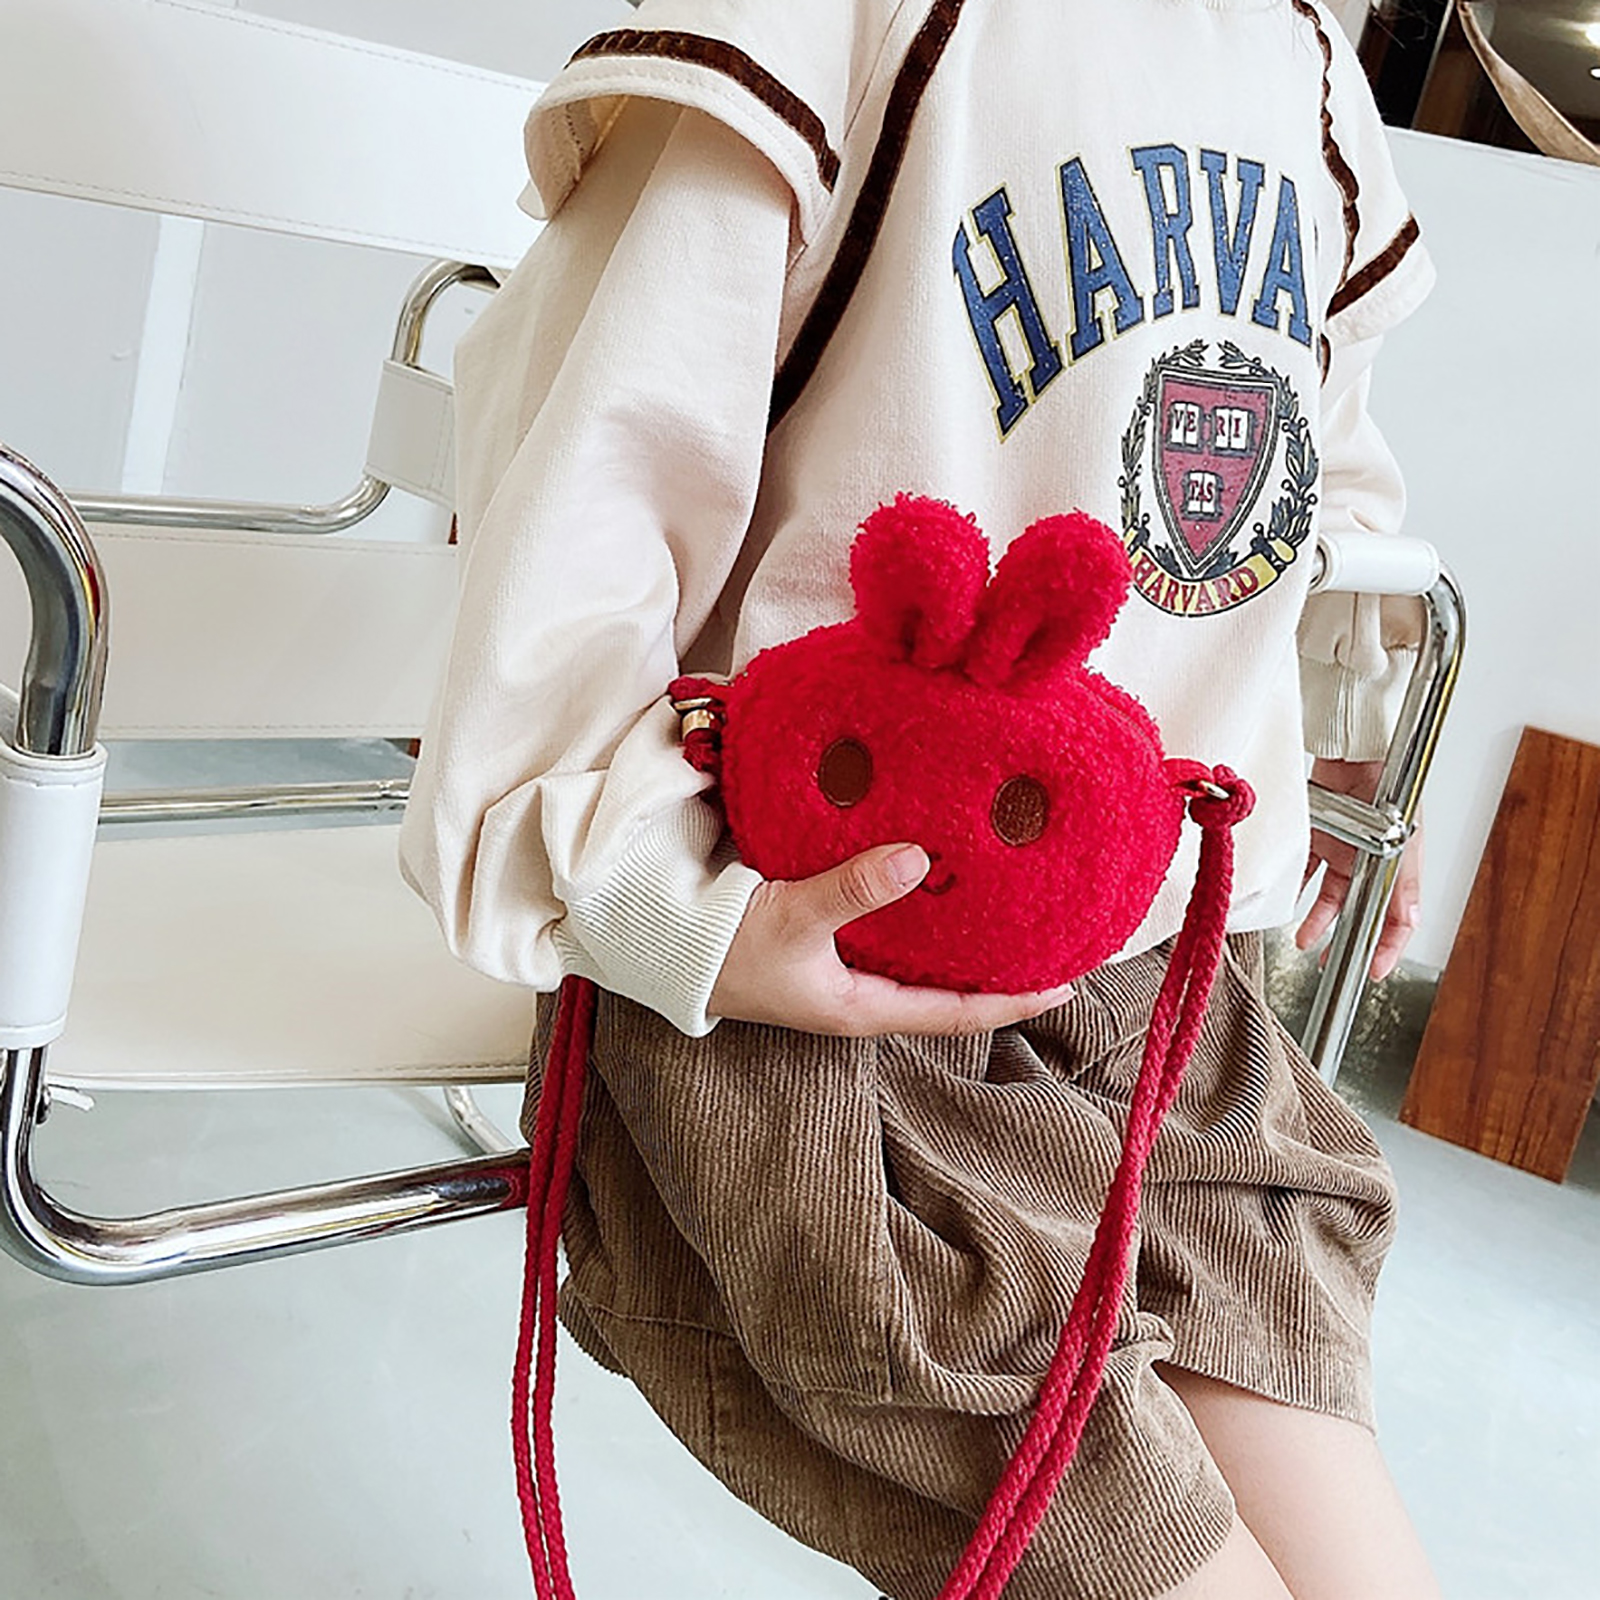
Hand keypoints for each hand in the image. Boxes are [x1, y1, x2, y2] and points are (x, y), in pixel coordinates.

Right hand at [709, 842, 1074, 1036]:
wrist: (659, 942)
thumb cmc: (722, 948)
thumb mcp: (791, 919)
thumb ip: (853, 890)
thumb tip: (920, 860)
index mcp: (862, 1007)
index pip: (955, 1012)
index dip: (1012, 1000)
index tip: (1066, 984)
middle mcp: (860, 991)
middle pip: (947, 985)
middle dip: (996, 963)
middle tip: (1049, 932)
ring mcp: (842, 965)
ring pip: (919, 953)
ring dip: (959, 930)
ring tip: (1008, 897)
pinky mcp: (823, 934)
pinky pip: (885, 922)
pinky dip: (915, 902)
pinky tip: (933, 870)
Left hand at [1296, 758, 1421, 981]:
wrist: (1358, 746)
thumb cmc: (1390, 783)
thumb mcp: (1403, 841)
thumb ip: (1405, 884)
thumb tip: (1410, 922)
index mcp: (1398, 865)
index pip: (1397, 917)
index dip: (1388, 947)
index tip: (1374, 971)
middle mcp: (1370, 861)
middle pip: (1359, 910)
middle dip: (1346, 940)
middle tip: (1329, 964)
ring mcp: (1343, 849)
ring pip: (1329, 896)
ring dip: (1317, 921)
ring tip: (1305, 942)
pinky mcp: (1318, 834)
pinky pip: (1305, 869)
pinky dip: (1296, 888)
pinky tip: (1288, 906)